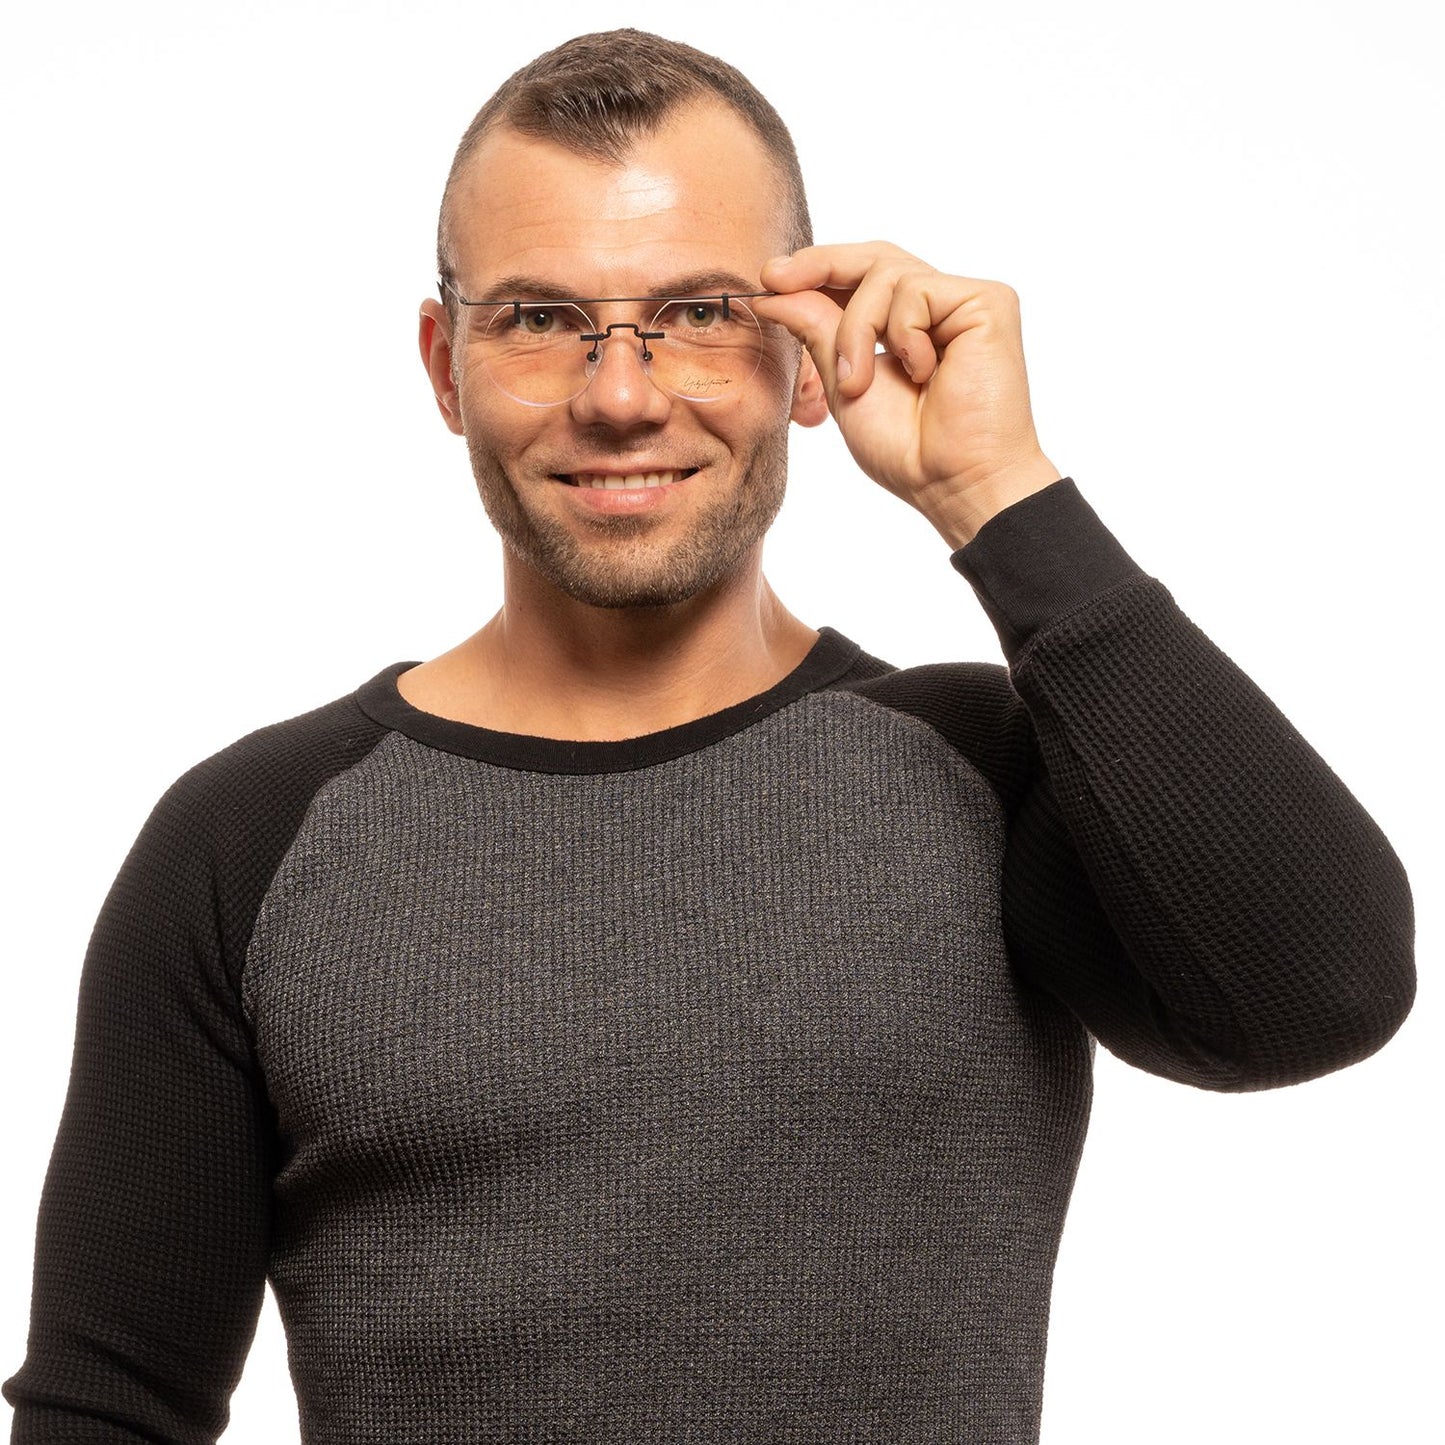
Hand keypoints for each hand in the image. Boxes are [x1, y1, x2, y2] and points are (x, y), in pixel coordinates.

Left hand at [754, 242, 1060, 546]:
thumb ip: (818, 332)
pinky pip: (918, 291)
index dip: (818, 269)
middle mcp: (942, 307)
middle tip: (774, 280)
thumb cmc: (908, 450)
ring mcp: (965, 303)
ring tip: (857, 384)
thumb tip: (774, 289)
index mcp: (910, 326)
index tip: (768, 278)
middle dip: (820, 266)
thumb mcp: (843, 385)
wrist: (953, 482)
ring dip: (856, 332)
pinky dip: (902, 335)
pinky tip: (923, 375)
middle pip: (875, 257)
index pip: (863, 277)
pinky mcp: (989, 303)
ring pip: (886, 275)